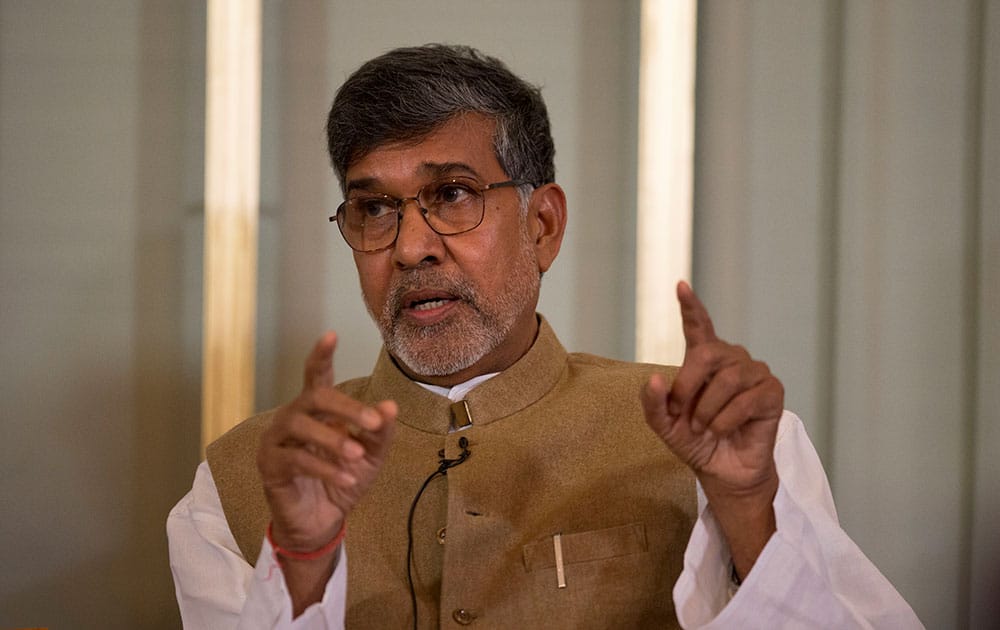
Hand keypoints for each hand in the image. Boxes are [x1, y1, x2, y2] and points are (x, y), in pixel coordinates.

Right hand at [258, 332, 395, 553]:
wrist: (321, 523)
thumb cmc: (342, 481)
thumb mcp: (370, 457)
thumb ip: (380, 433)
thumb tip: (391, 406)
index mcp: (317, 410)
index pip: (316, 375)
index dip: (321, 355)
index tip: (331, 334)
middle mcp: (293, 417)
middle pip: (315, 398)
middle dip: (347, 407)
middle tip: (373, 422)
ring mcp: (277, 440)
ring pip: (302, 426)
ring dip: (334, 439)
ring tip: (357, 455)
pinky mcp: (270, 465)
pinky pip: (296, 459)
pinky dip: (324, 468)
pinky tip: (346, 479)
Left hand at [641, 282, 782, 575]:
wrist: (722, 470)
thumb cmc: (695, 441)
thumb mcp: (664, 425)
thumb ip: (653, 404)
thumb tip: (652, 380)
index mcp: (704, 360)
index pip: (699, 325)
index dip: (691, 306)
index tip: (680, 285)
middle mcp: (731, 359)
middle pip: (707, 353)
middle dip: (688, 385)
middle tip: (681, 413)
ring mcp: (754, 373)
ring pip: (728, 380)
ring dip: (707, 411)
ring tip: (704, 428)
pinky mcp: (772, 392)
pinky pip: (747, 400)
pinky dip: (726, 420)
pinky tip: (722, 431)